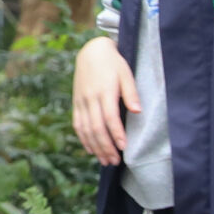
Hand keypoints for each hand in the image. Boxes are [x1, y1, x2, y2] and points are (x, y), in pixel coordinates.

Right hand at [71, 38, 143, 163]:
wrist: (91, 52)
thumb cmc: (113, 63)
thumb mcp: (126, 73)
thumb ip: (131, 93)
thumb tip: (138, 111)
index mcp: (105, 91)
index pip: (110, 117)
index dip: (116, 134)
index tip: (124, 147)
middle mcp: (90, 98)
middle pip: (96, 128)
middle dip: (106, 147)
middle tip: (115, 161)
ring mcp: (81, 101)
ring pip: (86, 129)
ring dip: (95, 147)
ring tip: (105, 160)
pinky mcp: (76, 103)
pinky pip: (78, 124)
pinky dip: (83, 139)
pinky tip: (91, 150)